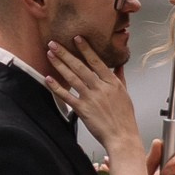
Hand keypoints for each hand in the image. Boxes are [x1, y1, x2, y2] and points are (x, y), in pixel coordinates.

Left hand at [43, 37, 139, 155]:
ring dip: (59, 65)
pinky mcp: (83, 109)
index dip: (85, 49)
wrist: (122, 136)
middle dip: (66, 53)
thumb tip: (120, 65)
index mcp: (112, 82)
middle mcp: (100, 87)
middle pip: (80, 66)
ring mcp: (91, 98)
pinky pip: (67, 96)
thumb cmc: (124, 117)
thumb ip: (120, 77)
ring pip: (72, 78)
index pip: (96, 61)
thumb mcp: (125, 93)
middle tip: (54, 43)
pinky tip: (48, 79)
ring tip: (50, 55)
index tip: (76, 38)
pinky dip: (57, 87)